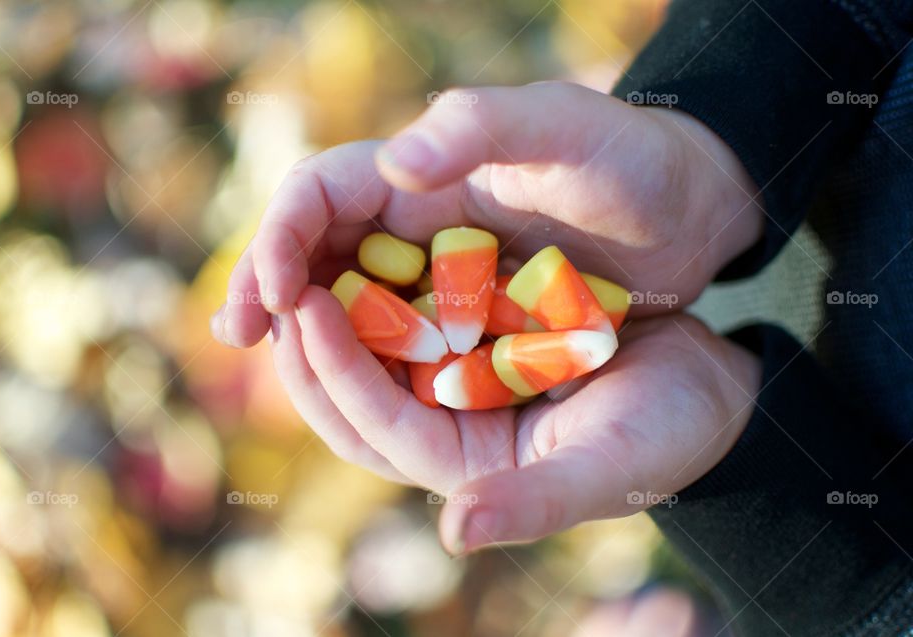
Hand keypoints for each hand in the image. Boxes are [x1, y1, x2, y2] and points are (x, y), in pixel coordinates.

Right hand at [211, 81, 762, 346]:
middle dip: (269, 287)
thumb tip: (393, 161)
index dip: (279, 234)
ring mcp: (440, 269)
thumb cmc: (634, 162)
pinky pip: (401, 338)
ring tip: (281, 368)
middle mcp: (416, 219)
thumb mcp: (566, 131)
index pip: (319, 192)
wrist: (694, 212)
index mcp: (422, 172)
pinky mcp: (468, 313)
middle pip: (316, 247)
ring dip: (308, 331)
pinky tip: (355, 393)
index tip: (271, 292)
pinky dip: (368, 360)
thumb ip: (482, 128)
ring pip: (349, 297)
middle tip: (239, 335)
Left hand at [270, 290, 759, 552]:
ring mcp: (454, 387)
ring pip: (370, 355)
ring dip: (333, 311)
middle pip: (351, 398)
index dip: (336, 369)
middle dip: (311, 347)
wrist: (704, 386)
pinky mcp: (469, 346)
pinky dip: (378, 285)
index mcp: (466, 466)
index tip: (305, 307)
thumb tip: (454, 535)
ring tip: (302, 254)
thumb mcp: (607, 466)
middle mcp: (446, 431)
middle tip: (279, 282)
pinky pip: (406, 317)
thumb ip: (535, 502)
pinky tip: (358, 241)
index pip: (376, 423)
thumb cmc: (665, 433)